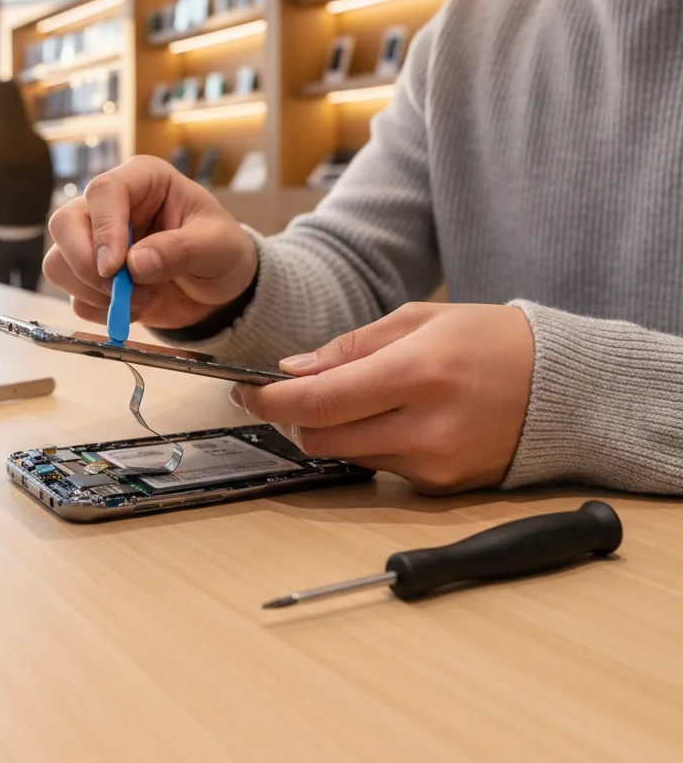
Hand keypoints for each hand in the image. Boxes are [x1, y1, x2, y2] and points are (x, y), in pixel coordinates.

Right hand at [44, 155, 257, 328]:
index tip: (115, 267)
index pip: (104, 191)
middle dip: (85, 264)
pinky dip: (102, 311)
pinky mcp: (94, 278)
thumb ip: (179, 250)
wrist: (222, 288)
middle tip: (118, 290)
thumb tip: (135, 263)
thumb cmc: (222, 250)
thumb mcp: (217, 245)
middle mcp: (111, 207)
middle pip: (65, 224)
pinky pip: (75, 298)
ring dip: (94, 292)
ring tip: (142, 301)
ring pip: (59, 263)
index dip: (103, 228)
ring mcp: (96, 243)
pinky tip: (138, 308)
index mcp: (143, 180)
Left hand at [230, 303, 534, 494]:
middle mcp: (425, 427)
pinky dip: (368, 444)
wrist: (565, 390)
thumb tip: (293, 369)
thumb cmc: (490, 340)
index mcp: (418, 373)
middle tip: (286, 393)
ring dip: (330, 430)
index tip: (244, 392)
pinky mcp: (442, 489)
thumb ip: (351, 346)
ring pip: (346, 458)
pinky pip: (380, 469)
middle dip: (292, 418)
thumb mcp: (419, 320)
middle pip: (322, 439)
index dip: (271, 400)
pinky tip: (391, 418)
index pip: (320, 399)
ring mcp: (435, 466)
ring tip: (348, 398)